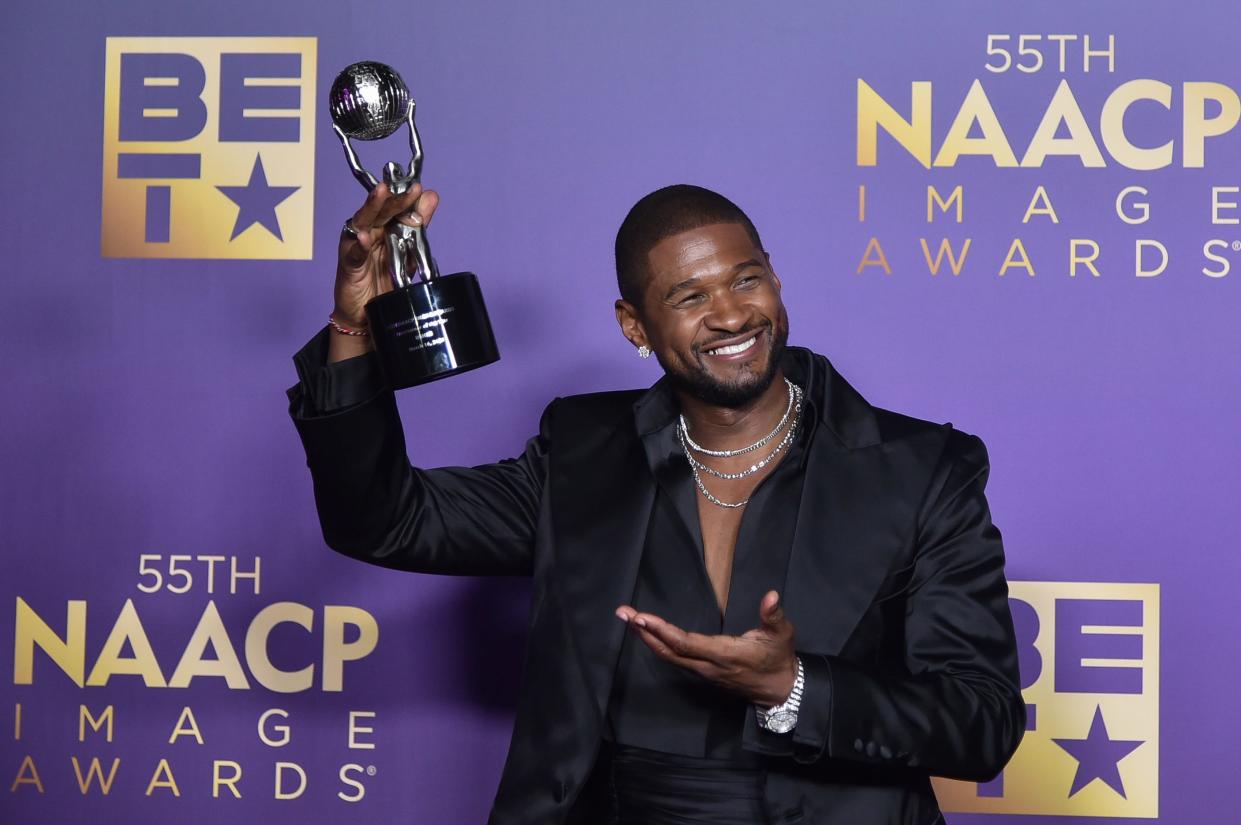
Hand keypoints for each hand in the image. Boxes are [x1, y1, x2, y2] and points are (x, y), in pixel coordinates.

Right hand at [333, 182, 439, 328]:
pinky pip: (353, 252)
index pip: (394, 206)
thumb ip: (418, 226)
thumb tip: (431, 196)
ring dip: (372, 207)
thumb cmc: (385, 280)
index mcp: (383, 226)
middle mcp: (368, 231)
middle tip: (411, 188)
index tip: (420, 188)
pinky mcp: (348, 264)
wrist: (366, 314)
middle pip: (380, 209)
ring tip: (382, 192)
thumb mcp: (408, 253)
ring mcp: (356, 245)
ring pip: (363, 222)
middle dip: (395, 197)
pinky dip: (359, 245)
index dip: (406, 196)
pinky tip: (365, 237)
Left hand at [615, 590, 797, 706]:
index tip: (642, 618)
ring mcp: (704, 672)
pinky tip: (649, 634)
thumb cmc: (779, 658)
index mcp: (724, 654)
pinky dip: (659, 645)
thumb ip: (773, 615)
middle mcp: (708, 666)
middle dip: (644, 633)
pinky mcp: (703, 673)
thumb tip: (771, 596)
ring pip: (670, 657)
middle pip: (669, 651)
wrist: (780, 690)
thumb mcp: (782, 635)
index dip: (662, 631)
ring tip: (630, 620)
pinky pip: (675, 659)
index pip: (686, 643)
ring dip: (648, 639)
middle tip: (623, 613)